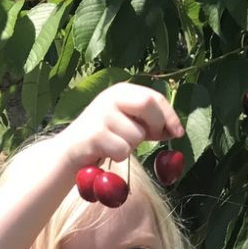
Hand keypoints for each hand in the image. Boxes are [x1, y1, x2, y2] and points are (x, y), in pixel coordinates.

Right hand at [60, 81, 183, 170]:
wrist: (69, 153)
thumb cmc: (103, 140)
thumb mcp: (127, 124)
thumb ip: (149, 124)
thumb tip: (176, 131)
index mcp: (121, 91)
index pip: (154, 97)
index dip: (169, 115)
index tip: (178, 133)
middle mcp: (110, 97)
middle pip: (148, 104)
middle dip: (156, 124)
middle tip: (152, 138)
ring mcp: (101, 114)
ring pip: (136, 134)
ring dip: (132, 147)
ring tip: (115, 146)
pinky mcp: (95, 135)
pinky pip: (123, 150)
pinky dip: (119, 157)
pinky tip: (106, 154)